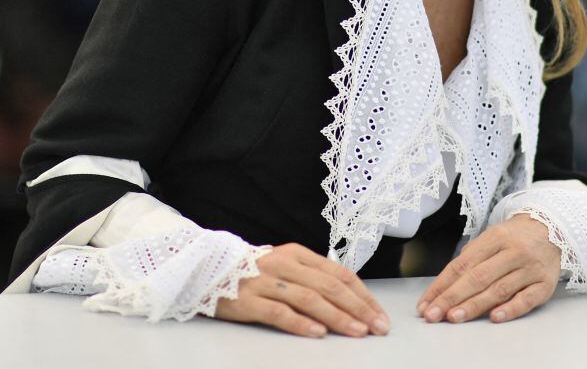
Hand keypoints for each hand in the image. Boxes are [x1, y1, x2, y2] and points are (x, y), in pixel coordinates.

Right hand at [215, 243, 389, 338]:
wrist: (206, 270)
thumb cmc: (253, 273)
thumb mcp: (285, 266)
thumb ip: (313, 276)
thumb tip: (350, 298)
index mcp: (296, 254)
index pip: (338, 273)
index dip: (362, 295)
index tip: (379, 314)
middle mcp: (283, 264)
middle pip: (329, 286)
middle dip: (358, 308)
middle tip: (377, 327)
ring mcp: (264, 282)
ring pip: (309, 298)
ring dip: (337, 317)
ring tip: (357, 332)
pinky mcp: (247, 300)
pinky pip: (278, 312)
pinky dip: (300, 323)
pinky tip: (317, 333)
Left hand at [417, 213, 559, 323]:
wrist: (552, 229)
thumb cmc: (514, 238)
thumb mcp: (491, 238)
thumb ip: (471, 258)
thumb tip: (445, 286)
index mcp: (494, 238)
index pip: (462, 264)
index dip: (442, 285)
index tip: (426, 303)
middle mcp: (512, 252)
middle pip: (477, 277)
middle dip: (452, 297)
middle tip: (434, 314)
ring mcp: (530, 269)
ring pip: (499, 289)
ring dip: (475, 305)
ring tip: (454, 317)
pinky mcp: (545, 285)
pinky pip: (527, 299)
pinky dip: (510, 309)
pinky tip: (494, 318)